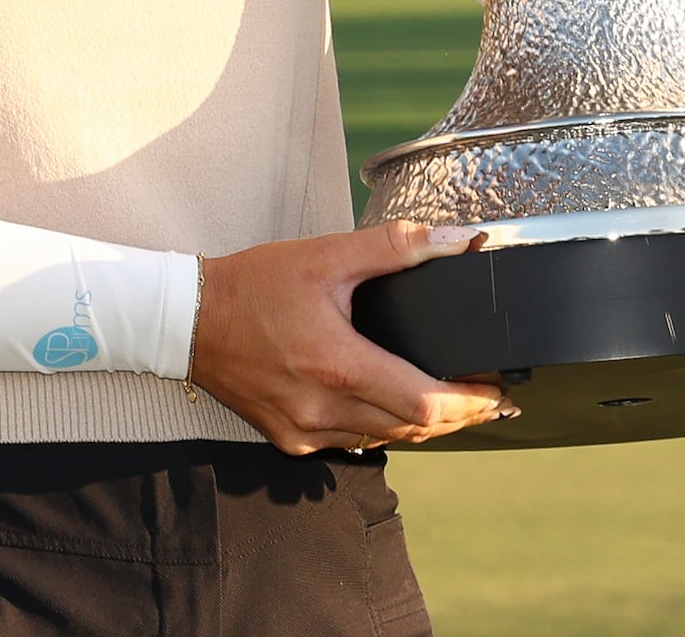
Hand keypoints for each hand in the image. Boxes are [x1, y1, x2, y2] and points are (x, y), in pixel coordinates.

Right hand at [188, 221, 513, 454]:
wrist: (186, 320)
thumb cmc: (252, 285)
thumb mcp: (326, 255)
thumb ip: (396, 248)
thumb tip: (457, 241)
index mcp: (337, 365)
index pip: (425, 405)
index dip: (471, 403)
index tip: (499, 391)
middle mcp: (322, 409)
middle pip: (414, 430)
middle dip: (458, 415)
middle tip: (487, 396)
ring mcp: (305, 431)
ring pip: (386, 441)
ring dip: (422, 424)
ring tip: (452, 400)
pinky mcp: (290, 439)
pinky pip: (353, 443)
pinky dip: (381, 428)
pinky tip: (392, 405)